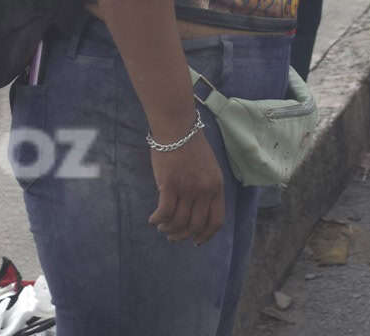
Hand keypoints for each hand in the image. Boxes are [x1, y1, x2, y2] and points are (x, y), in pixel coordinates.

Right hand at [148, 128, 224, 244]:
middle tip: (173, 237)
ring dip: (168, 230)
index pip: (216, 221)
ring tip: (161, 228)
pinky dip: (158, 220)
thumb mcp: (208, 167)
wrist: (177, 127)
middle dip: (183, 236)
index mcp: (217, 186)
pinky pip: (165, 213)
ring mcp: (188, 188)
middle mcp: (205, 190)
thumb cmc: (190, 145)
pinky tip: (153, 220)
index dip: (206, 235)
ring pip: (179, 222)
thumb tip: (196, 211)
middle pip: (196, 225)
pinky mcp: (170, 185)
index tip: (196, 241)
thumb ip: (206, 188)